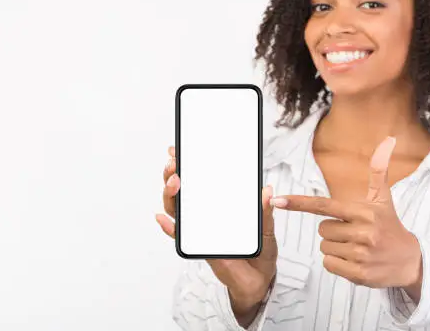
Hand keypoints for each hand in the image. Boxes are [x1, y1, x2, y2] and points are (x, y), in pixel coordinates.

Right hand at [156, 146, 277, 324]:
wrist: (259, 279)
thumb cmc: (260, 250)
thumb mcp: (266, 228)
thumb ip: (265, 211)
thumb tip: (266, 191)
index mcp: (221, 205)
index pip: (201, 181)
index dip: (188, 165)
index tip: (179, 150)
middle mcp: (206, 214)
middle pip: (182, 192)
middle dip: (173, 175)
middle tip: (175, 164)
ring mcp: (200, 229)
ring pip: (177, 210)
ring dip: (170, 195)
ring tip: (174, 182)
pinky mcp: (199, 246)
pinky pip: (180, 236)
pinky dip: (169, 228)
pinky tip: (162, 219)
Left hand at [269, 137, 422, 290]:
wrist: (410, 261)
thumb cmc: (390, 226)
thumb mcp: (384, 199)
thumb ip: (379, 170)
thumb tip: (388, 139)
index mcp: (363, 212)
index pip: (324, 206)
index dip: (299, 203)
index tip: (278, 201)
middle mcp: (363, 232)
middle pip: (322, 229)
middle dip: (333, 231)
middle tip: (355, 233)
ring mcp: (360, 254)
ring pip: (324, 248)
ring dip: (335, 248)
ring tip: (357, 247)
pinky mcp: (359, 273)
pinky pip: (329, 264)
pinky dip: (337, 263)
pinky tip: (355, 261)